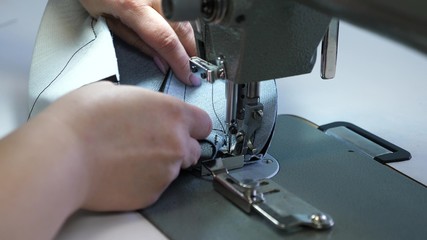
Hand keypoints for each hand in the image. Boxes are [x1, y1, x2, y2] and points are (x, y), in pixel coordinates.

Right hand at [43, 81, 211, 209]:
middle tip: (153, 144)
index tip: (186, 128)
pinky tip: (122, 171)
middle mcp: (176, 143)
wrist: (63, 156)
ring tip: (129, 157)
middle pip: (194, 149)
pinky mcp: (152, 194)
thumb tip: (139, 107)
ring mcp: (166, 171)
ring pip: (174, 169)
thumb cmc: (82, 120)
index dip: (193, 126)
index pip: (204, 123)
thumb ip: (141, 101)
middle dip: (179, 146)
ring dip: (160, 164)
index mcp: (172, 112)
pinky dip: (145, 180)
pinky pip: (156, 186)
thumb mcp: (114, 91)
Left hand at [80, 0, 200, 85]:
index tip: (189, 76)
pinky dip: (183, 23)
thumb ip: (136, 42)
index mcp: (132, 6)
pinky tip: (182, 35)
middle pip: (183, 28)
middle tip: (196, 69)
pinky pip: (179, 9)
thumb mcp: (107, 22)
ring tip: (189, 54)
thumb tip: (162, 62)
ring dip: (190, 38)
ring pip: (186, 17)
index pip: (165, 40)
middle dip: (192, 52)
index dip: (180, 61)